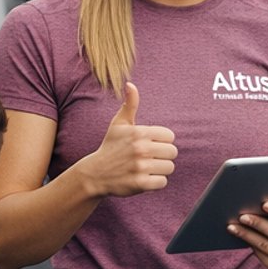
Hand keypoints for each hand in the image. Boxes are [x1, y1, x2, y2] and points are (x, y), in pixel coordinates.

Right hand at [74, 83, 176, 197]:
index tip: (150, 144)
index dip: (162, 141)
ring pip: (169, 167)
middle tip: (148, 158)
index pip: (170, 136)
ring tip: (145, 168)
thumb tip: (130, 84)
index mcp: (140, 133)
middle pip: (172, 152)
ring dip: (159, 169)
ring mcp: (141, 167)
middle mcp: (141, 149)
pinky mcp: (141, 184)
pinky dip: (155, 182)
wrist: (95, 174)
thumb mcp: (118, 124)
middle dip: (162, 156)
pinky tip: (143, 178)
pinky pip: (162, 182)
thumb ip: (130, 104)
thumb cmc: (110, 147)